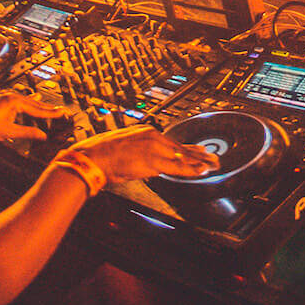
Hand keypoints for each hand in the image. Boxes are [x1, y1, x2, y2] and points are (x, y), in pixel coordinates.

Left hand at [0, 90, 68, 143]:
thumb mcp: (8, 132)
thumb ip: (27, 133)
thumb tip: (43, 136)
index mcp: (16, 102)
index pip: (38, 109)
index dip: (51, 113)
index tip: (63, 113)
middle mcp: (12, 96)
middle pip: (34, 103)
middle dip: (47, 108)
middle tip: (60, 110)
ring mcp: (6, 96)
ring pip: (27, 101)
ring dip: (38, 105)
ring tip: (49, 106)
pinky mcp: (1, 99)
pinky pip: (19, 100)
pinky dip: (28, 103)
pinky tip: (30, 101)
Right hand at [70, 127, 220, 184]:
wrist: (91, 158)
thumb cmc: (102, 155)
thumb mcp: (125, 149)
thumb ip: (139, 154)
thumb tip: (147, 166)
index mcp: (146, 133)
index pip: (172, 142)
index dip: (187, 149)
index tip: (199, 151)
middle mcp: (152, 137)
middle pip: (180, 148)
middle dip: (198, 154)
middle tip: (213, 158)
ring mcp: (153, 148)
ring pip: (181, 157)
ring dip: (198, 162)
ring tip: (212, 165)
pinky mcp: (152, 161)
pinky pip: (175, 167)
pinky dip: (190, 170)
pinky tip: (200, 171)